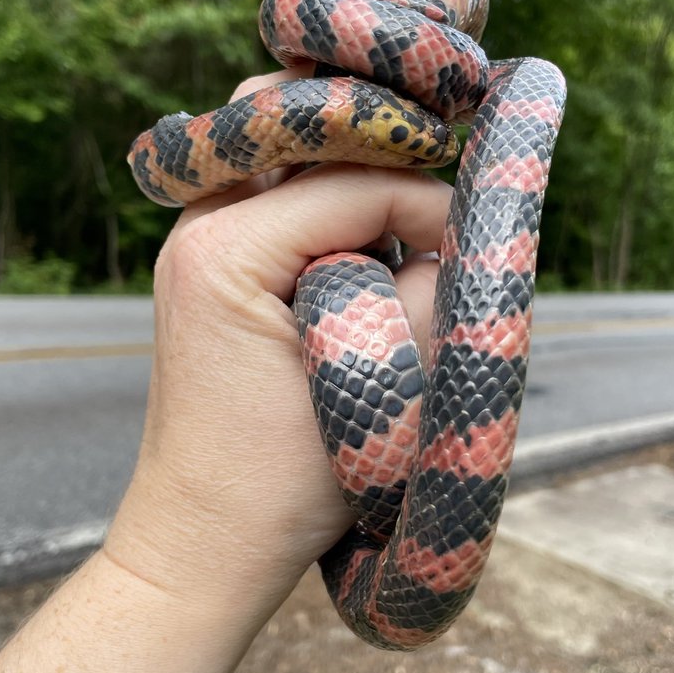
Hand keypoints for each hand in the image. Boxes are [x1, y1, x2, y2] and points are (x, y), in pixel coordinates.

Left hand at [107, 70, 453, 629]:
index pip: (357, 181)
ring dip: (348, 161)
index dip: (431, 204)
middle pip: (298, 125)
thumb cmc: (284, 486)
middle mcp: (196, 227)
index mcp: (224, 249)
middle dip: (377, 140)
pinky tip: (366, 229)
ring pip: (281, 151)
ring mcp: (195, 244)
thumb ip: (438, 289)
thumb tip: (470, 225)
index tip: (478, 242)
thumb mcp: (381, 386)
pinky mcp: (212, 271)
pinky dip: (323, 198)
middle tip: (440, 173)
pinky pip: (273, 198)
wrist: (202, 547)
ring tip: (407, 197)